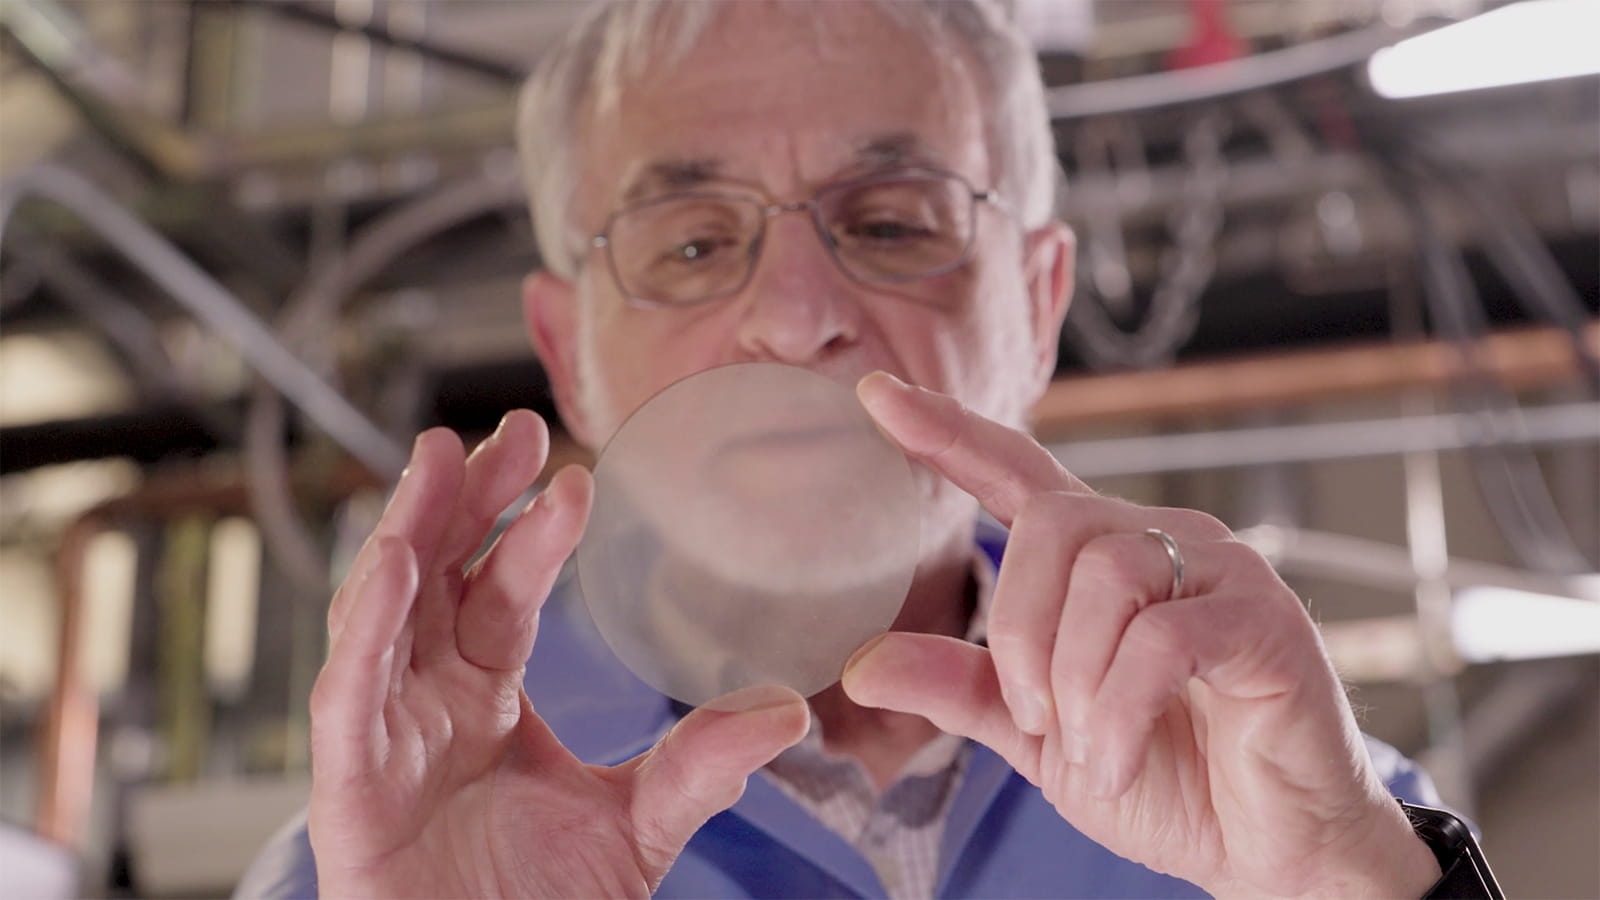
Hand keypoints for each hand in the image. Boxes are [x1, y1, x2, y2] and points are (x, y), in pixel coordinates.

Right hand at [308, 410, 807, 898]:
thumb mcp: (637, 827)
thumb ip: (699, 767)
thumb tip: (788, 710)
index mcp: (485, 697)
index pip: (502, 591)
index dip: (528, 533)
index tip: (575, 476)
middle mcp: (427, 702)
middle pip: (437, 576)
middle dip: (464, 500)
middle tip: (511, 429)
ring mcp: (383, 740)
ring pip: (382, 613)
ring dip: (408, 532)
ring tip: (442, 458)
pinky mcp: (350, 790)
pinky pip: (349, 696)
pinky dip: (368, 629)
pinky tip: (396, 562)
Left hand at [844, 374, 1438, 898]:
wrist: (1266, 847)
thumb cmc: (1163, 778)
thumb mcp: (1038, 737)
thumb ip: (964, 689)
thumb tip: (860, 664)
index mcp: (1100, 560)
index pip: (1017, 470)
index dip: (949, 433)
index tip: (874, 394)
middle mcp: (1161, 543)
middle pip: (1053, 524)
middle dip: (1022, 628)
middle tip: (1033, 715)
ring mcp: (1222, 572)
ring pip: (1108, 575)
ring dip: (1075, 678)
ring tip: (1090, 747)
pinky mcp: (1265, 621)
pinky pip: (1165, 636)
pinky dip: (1123, 708)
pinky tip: (1119, 757)